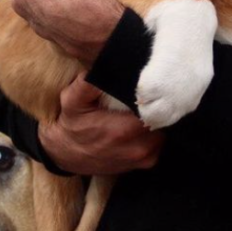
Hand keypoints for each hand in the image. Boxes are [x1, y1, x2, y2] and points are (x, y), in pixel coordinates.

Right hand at [38, 74, 164, 175]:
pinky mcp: (145, 164)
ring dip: (156, 119)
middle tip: (147, 94)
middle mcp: (138, 148)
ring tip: (144, 107)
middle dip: (156, 106)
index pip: (153, 108)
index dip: (152, 96)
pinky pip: (161, 143)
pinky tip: (141, 122)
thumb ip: (86, 84)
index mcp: (123, 130)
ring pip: (164, 131)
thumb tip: (104, 66)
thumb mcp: (72, 100)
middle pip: (163, 119)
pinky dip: (155, 132)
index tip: (148, 86)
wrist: (66, 154)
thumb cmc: (72, 124)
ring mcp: (144, 158)